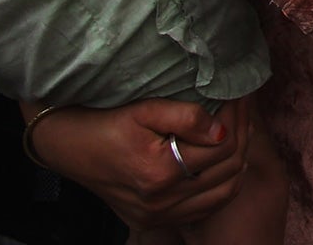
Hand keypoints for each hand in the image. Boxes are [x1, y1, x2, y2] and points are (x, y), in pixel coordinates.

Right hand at [24, 98, 247, 229]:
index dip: (237, 115)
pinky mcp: (153, 220)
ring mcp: (158, 215)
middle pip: (228, 168)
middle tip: (244, 107)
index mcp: (159, 173)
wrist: (68, 148)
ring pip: (224, 192)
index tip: (240, 93)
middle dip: (243, 133)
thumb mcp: (143, 110)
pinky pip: (205, 209)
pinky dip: (223, 186)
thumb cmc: (105, 123)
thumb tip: (222, 127)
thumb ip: (185, 117)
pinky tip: (226, 163)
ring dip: (239, 161)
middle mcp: (161, 201)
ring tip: (241, 131)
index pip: (222, 144)